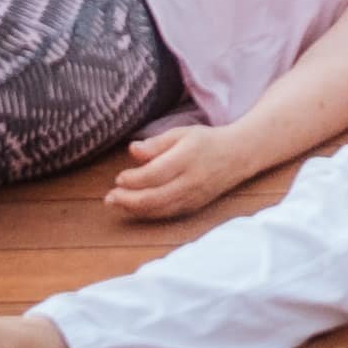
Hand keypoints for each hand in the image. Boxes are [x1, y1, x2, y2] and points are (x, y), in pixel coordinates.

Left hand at [107, 123, 259, 217]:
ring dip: (134, 209)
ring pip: (160, 209)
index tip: (119, 178)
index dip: (134, 179)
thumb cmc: (205, 142)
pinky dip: (148, 213)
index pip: (154, 174)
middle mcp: (191, 180)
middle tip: (109, 197)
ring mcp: (194, 196)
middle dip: (128, 199)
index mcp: (187, 158)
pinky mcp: (194, 206)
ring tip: (116, 203)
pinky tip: (135, 208)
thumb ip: (156, 143)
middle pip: (154, 197)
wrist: (238, 156)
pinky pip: (168, 214)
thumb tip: (132, 150)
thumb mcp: (181, 133)